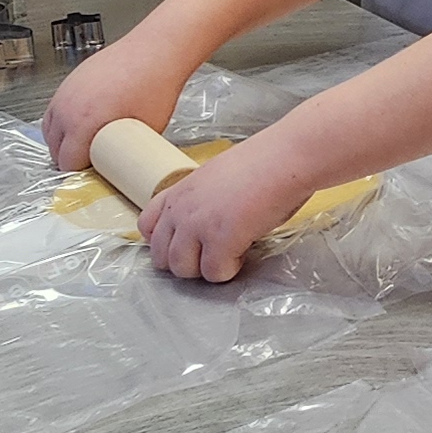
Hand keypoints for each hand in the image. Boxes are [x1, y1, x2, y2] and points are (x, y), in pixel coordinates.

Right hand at [41, 31, 190, 174]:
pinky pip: (54, 110)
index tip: (94, 175)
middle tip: (91, 164)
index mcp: (82, 123)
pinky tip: (79, 125)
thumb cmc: (155, 86)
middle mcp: (67, 107)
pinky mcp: (70, 80)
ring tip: (84, 146)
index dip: (80, 173)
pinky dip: (60, 122)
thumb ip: (128, 151)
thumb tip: (126, 167)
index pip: (67, 162)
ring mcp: (65, 92)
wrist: (155, 49)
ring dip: (62, 142)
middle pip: (54, 147)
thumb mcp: (147, 131)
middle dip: (69, 159)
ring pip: (50, 129)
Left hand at [136, 136, 329, 281]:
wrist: (285, 158)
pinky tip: (243, 252)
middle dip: (187, 261)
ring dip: (206, 269)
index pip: (147, 226)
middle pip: (161, 257)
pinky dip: (229, 270)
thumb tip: (204, 225)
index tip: (187, 242)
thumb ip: (200, 201)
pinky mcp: (220, 240)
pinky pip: (214, 273)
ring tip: (229, 253)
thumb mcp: (216, 177)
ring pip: (183, 270)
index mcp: (179, 191)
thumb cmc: (262, 164)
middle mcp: (181, 209)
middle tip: (212, 253)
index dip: (165, 241)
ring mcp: (198, 226)